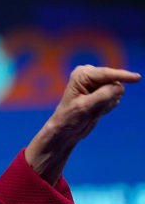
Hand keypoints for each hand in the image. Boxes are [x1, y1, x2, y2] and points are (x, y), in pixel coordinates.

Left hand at [25, 65, 140, 184]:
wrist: (66, 129)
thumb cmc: (70, 117)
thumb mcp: (86, 107)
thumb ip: (104, 95)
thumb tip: (120, 87)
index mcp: (82, 74)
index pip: (107, 74)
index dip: (123, 76)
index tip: (137, 78)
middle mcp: (89, 75)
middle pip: (113, 81)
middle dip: (110, 96)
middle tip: (94, 107)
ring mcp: (96, 83)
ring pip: (117, 90)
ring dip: (109, 102)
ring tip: (94, 109)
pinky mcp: (102, 92)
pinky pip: (115, 97)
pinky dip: (108, 105)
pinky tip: (97, 111)